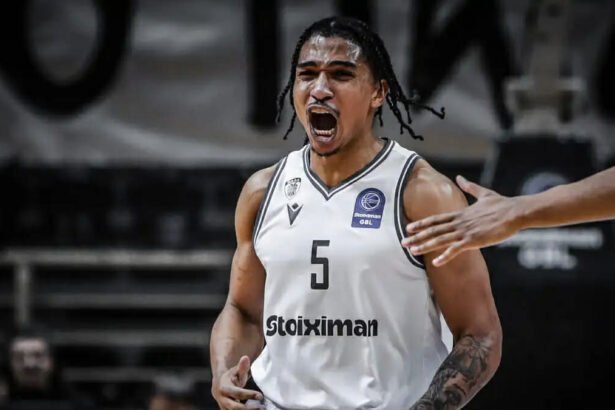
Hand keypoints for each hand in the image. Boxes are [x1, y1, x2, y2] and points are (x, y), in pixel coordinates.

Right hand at [211, 355, 264, 408]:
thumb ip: (242, 366)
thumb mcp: (235, 371)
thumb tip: (245, 358)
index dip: (249, 395)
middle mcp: (222, 400)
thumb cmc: (230, 378)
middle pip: (234, 407)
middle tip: (262, 407)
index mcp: (223, 388)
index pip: (237, 393)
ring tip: (261, 409)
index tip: (261, 396)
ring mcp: (224, 407)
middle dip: (248, 409)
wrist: (219, 387)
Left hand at [402, 175, 521, 265]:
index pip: (436, 219)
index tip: (408, 227)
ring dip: (425, 245)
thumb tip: (460, 177)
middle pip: (434, 230)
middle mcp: (459, 222)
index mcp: (460, 214)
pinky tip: (435, 262)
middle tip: (402, 242)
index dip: (421, 224)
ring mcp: (465, 231)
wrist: (515, 212)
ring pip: (440, 239)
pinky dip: (445, 256)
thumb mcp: (483, 194)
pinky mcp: (474, 240)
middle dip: (417, 236)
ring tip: (412, 251)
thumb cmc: (502, 204)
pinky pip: (456, 249)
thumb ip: (470, 187)